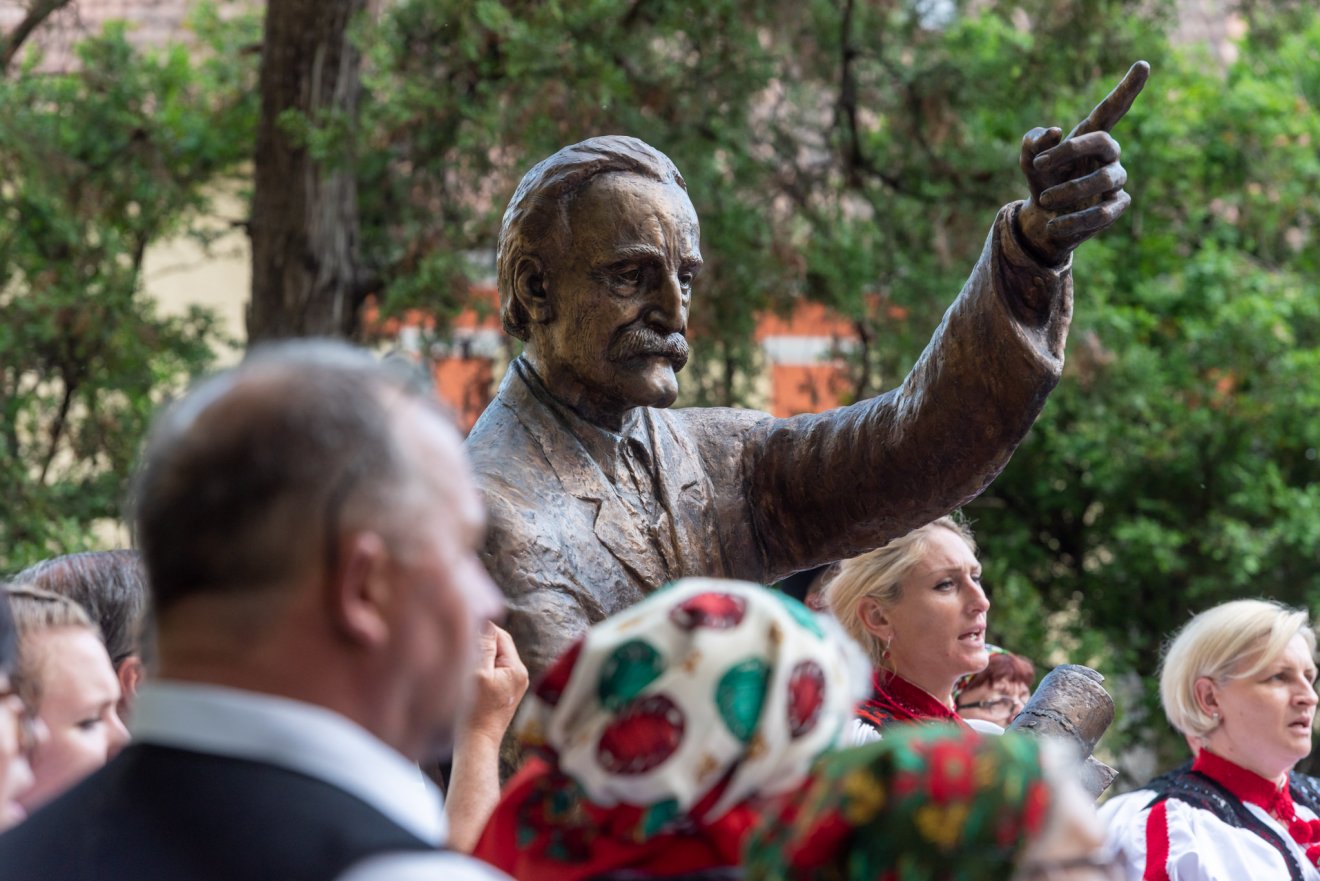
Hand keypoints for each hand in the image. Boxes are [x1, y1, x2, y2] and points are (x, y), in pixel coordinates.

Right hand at [458, 622, 528, 743]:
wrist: (476, 744)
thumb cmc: (474, 713)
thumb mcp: (477, 674)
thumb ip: (484, 647)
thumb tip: (487, 623)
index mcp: (516, 668)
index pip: (500, 635)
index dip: (482, 630)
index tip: (462, 630)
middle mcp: (519, 675)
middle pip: (498, 645)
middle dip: (480, 644)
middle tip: (461, 649)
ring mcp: (512, 684)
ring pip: (493, 658)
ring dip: (478, 657)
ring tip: (464, 668)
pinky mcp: (503, 692)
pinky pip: (491, 671)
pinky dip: (479, 669)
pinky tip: (468, 679)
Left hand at [1017, 61, 1149, 264]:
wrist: (1043, 218)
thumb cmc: (1042, 180)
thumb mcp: (1029, 159)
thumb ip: (1033, 142)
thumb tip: (1055, 133)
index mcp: (1090, 135)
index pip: (1111, 109)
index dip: (1127, 89)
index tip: (1143, 64)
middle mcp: (1109, 154)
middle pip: (1103, 141)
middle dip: (1071, 151)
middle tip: (1038, 165)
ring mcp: (1116, 180)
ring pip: (1103, 180)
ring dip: (1068, 190)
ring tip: (1044, 200)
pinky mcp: (1116, 207)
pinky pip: (1103, 213)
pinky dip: (1074, 219)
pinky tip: (1053, 224)